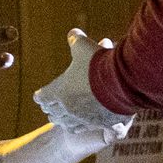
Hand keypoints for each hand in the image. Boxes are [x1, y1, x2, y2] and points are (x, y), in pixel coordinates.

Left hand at [36, 29, 133, 146]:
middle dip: (52, 110)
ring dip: (64, 121)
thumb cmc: (98, 63)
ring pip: (68, 125)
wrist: (121, 82)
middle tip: (50, 109)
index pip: (42, 97)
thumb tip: (73, 33)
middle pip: (53, 114)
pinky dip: (83, 127)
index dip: (41, 95)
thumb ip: (76, 40)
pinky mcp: (99, 124)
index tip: (40, 95)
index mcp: (59, 91)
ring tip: (63, 121)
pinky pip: (86, 129)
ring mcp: (84, 118)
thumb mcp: (84, 47)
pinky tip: (84, 125)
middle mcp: (68, 108)